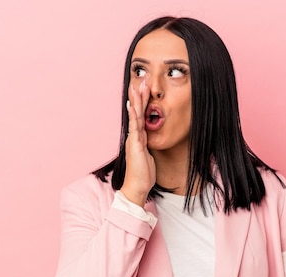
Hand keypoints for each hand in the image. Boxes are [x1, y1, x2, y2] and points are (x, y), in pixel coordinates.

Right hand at [120, 81, 155, 207]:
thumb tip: (152, 139)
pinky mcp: (135, 144)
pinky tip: (133, 105)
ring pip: (135, 115)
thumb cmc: (143, 174)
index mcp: (138, 138)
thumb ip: (149, 145)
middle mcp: (134, 136)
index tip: (145, 89)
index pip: (141, 115)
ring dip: (137, 100)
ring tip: (138, 86)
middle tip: (141, 80)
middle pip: (136, 111)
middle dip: (139, 96)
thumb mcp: (149, 156)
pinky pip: (134, 126)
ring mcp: (134, 139)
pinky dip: (133, 114)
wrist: (137, 187)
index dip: (143, 102)